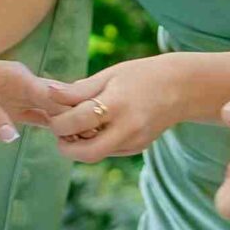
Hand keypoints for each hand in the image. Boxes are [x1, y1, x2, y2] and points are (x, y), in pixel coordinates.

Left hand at [49, 54, 192, 162]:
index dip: (58, 122)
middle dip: (66, 147)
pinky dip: (96, 143)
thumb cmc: (141, 75)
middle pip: (86, 153)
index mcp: (117, 104)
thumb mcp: (110, 75)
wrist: (182, 88)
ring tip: (77, 126)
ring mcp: (135, 141)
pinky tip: (98, 127)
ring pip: (96, 154)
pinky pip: (108, 151)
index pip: (77, 122)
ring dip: (80, 145)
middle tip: (60, 133)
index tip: (52, 115)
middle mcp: (127, 128)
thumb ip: (79, 89)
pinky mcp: (138, 148)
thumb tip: (48, 93)